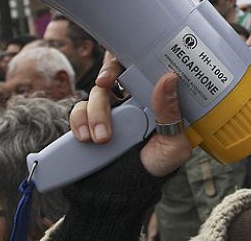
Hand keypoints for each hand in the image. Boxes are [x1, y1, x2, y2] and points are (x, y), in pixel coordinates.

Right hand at [69, 51, 191, 176]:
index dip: (130, 58)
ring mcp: (107, 111)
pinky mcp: (87, 123)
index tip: (128, 65)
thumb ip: (171, 114)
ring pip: (95, 93)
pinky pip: (77, 112)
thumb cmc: (157, 165)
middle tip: (104, 82)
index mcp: (152, 98)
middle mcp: (129, 99)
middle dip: (106, 73)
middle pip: (113, 72)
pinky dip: (79, 122)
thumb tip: (169, 80)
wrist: (127, 193)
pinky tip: (86, 137)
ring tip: (102, 138)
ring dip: (95, 112)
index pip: (141, 67)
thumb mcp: (173, 144)